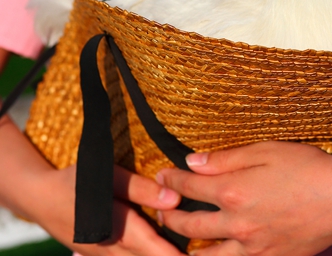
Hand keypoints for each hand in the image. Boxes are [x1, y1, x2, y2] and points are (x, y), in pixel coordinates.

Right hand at [31, 164, 185, 255]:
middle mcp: (111, 250)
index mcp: (116, 229)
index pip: (154, 248)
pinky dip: (145, 255)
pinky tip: (159, 249)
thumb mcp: (108, 177)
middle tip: (198, 251)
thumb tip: (174, 199)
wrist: (41, 197)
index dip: (174, 255)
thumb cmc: (78, 182)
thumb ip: (140, 189)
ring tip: (185, 251)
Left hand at [158, 141, 331, 255]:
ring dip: (186, 243)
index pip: (189, 186)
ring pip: (205, 254)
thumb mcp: (266, 150)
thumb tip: (192, 161)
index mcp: (233, 191)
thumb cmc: (307, 168)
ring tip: (177, 235)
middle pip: (189, 223)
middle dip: (168, 214)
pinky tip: (212, 253)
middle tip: (160, 207)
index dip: (170, 179)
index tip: (162, 174)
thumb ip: (225, 158)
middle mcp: (237, 224)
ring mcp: (252, 247)